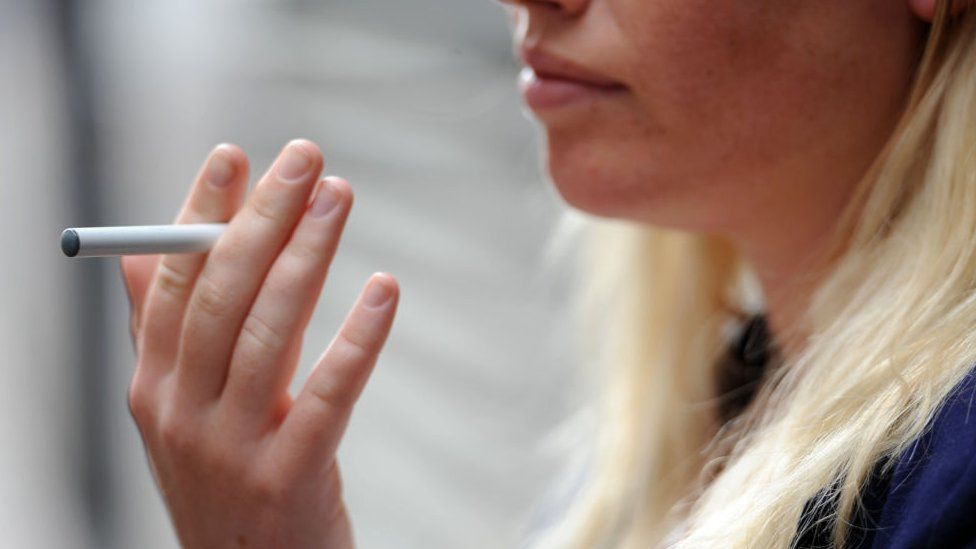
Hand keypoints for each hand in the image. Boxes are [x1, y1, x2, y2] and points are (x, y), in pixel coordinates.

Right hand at [120, 140, 398, 547]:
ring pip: (270, 332)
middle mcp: (179, 412)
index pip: (172, 280)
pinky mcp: (288, 479)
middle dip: (263, 217)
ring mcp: (230, 449)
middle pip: (223, 294)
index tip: (234, 155)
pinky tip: (383, 288)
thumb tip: (141, 252)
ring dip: (308, 255)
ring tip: (339, 197)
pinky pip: (328, 395)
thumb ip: (161, 333)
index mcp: (152, 384)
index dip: (201, 213)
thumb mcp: (179, 410)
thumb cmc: (226, 475)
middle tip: (305, 157)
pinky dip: (357, 338)